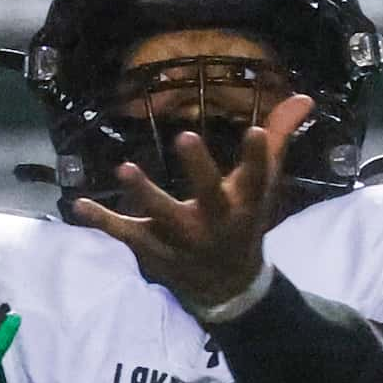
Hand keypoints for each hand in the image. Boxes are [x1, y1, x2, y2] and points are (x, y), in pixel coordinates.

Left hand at [73, 93, 316, 314]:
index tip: (254, 130)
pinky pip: (126, 234)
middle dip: (199, 170)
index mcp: (246, 205)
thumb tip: (303, 96)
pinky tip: (79, 204)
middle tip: (185, 137)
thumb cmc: (242, 222)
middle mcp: (216, 223)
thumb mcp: (260, 187)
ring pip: (163, 216)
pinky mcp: (154, 250)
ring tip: (125, 167)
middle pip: (211, 196)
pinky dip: (102, 221)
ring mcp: (183, 240)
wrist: (226, 286)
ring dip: (144, 193)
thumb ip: (276, 140)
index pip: (259, 179)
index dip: (259, 157)